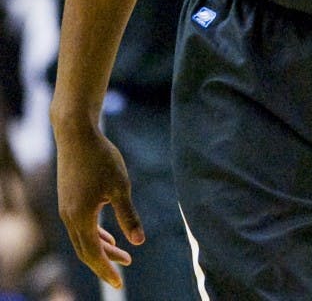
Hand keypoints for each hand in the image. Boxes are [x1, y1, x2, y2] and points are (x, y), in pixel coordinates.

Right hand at [55, 126, 143, 288]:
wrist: (76, 134)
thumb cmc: (100, 158)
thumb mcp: (120, 187)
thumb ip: (128, 215)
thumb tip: (139, 242)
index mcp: (81, 218)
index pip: (93, 254)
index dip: (106, 270)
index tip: (119, 283)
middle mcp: (69, 217)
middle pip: (86, 250)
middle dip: (105, 263)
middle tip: (124, 271)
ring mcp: (66, 208)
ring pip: (82, 238)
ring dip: (101, 248)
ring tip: (121, 255)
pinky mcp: (68, 199)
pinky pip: (80, 226)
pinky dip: (94, 234)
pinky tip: (108, 234)